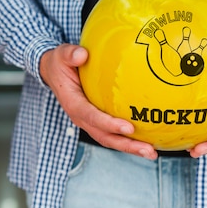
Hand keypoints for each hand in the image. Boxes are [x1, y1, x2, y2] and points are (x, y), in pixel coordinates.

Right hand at [40, 44, 157, 159]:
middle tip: (148, 150)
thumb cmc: (60, 63)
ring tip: (152, 152)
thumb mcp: (61, 55)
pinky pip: (114, 133)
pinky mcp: (97, 121)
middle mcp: (81, 117)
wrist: (55, 72)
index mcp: (73, 104)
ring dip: (131, 148)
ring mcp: (90, 121)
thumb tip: (82, 54)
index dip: (109, 124)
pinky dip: (130, 140)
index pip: (91, 117)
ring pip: (110, 139)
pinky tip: (149, 138)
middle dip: (126, 145)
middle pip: (105, 137)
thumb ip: (70, 54)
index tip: (128, 128)